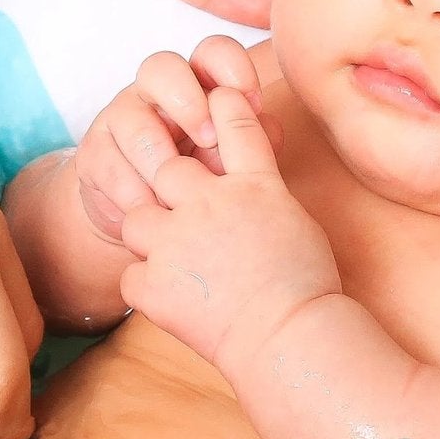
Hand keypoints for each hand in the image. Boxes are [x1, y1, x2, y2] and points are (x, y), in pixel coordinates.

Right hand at [73, 37, 278, 245]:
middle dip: (186, 100)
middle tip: (208, 139)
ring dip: (157, 156)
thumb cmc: (204, 179)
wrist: (153, 222)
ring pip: (130, 119)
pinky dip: (132, 189)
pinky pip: (107, 162)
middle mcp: (156, 92)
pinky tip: (151, 209)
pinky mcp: (93, 153)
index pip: (213, 52)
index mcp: (199, 84)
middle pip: (160, 66)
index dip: (232, 67)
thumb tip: (267, 128)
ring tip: (176, 191)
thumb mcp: (234, 162)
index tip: (253, 103)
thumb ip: (252, 142)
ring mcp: (120, 118)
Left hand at [117, 87, 337, 371]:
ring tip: (179, 263)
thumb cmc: (307, 287)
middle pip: (169, 168)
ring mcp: (176, 241)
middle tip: (186, 215)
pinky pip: (131, 275)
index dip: (222, 106)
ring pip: (137, 218)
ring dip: (152, 236)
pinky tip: (178, 300)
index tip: (217, 98)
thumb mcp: (297, 222)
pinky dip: (149, 288)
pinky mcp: (153, 283)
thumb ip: (265, 195)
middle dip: (170, 186)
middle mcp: (210, 203)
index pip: (234, 121)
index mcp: (256, 185)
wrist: (290, 339)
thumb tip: (250, 188)